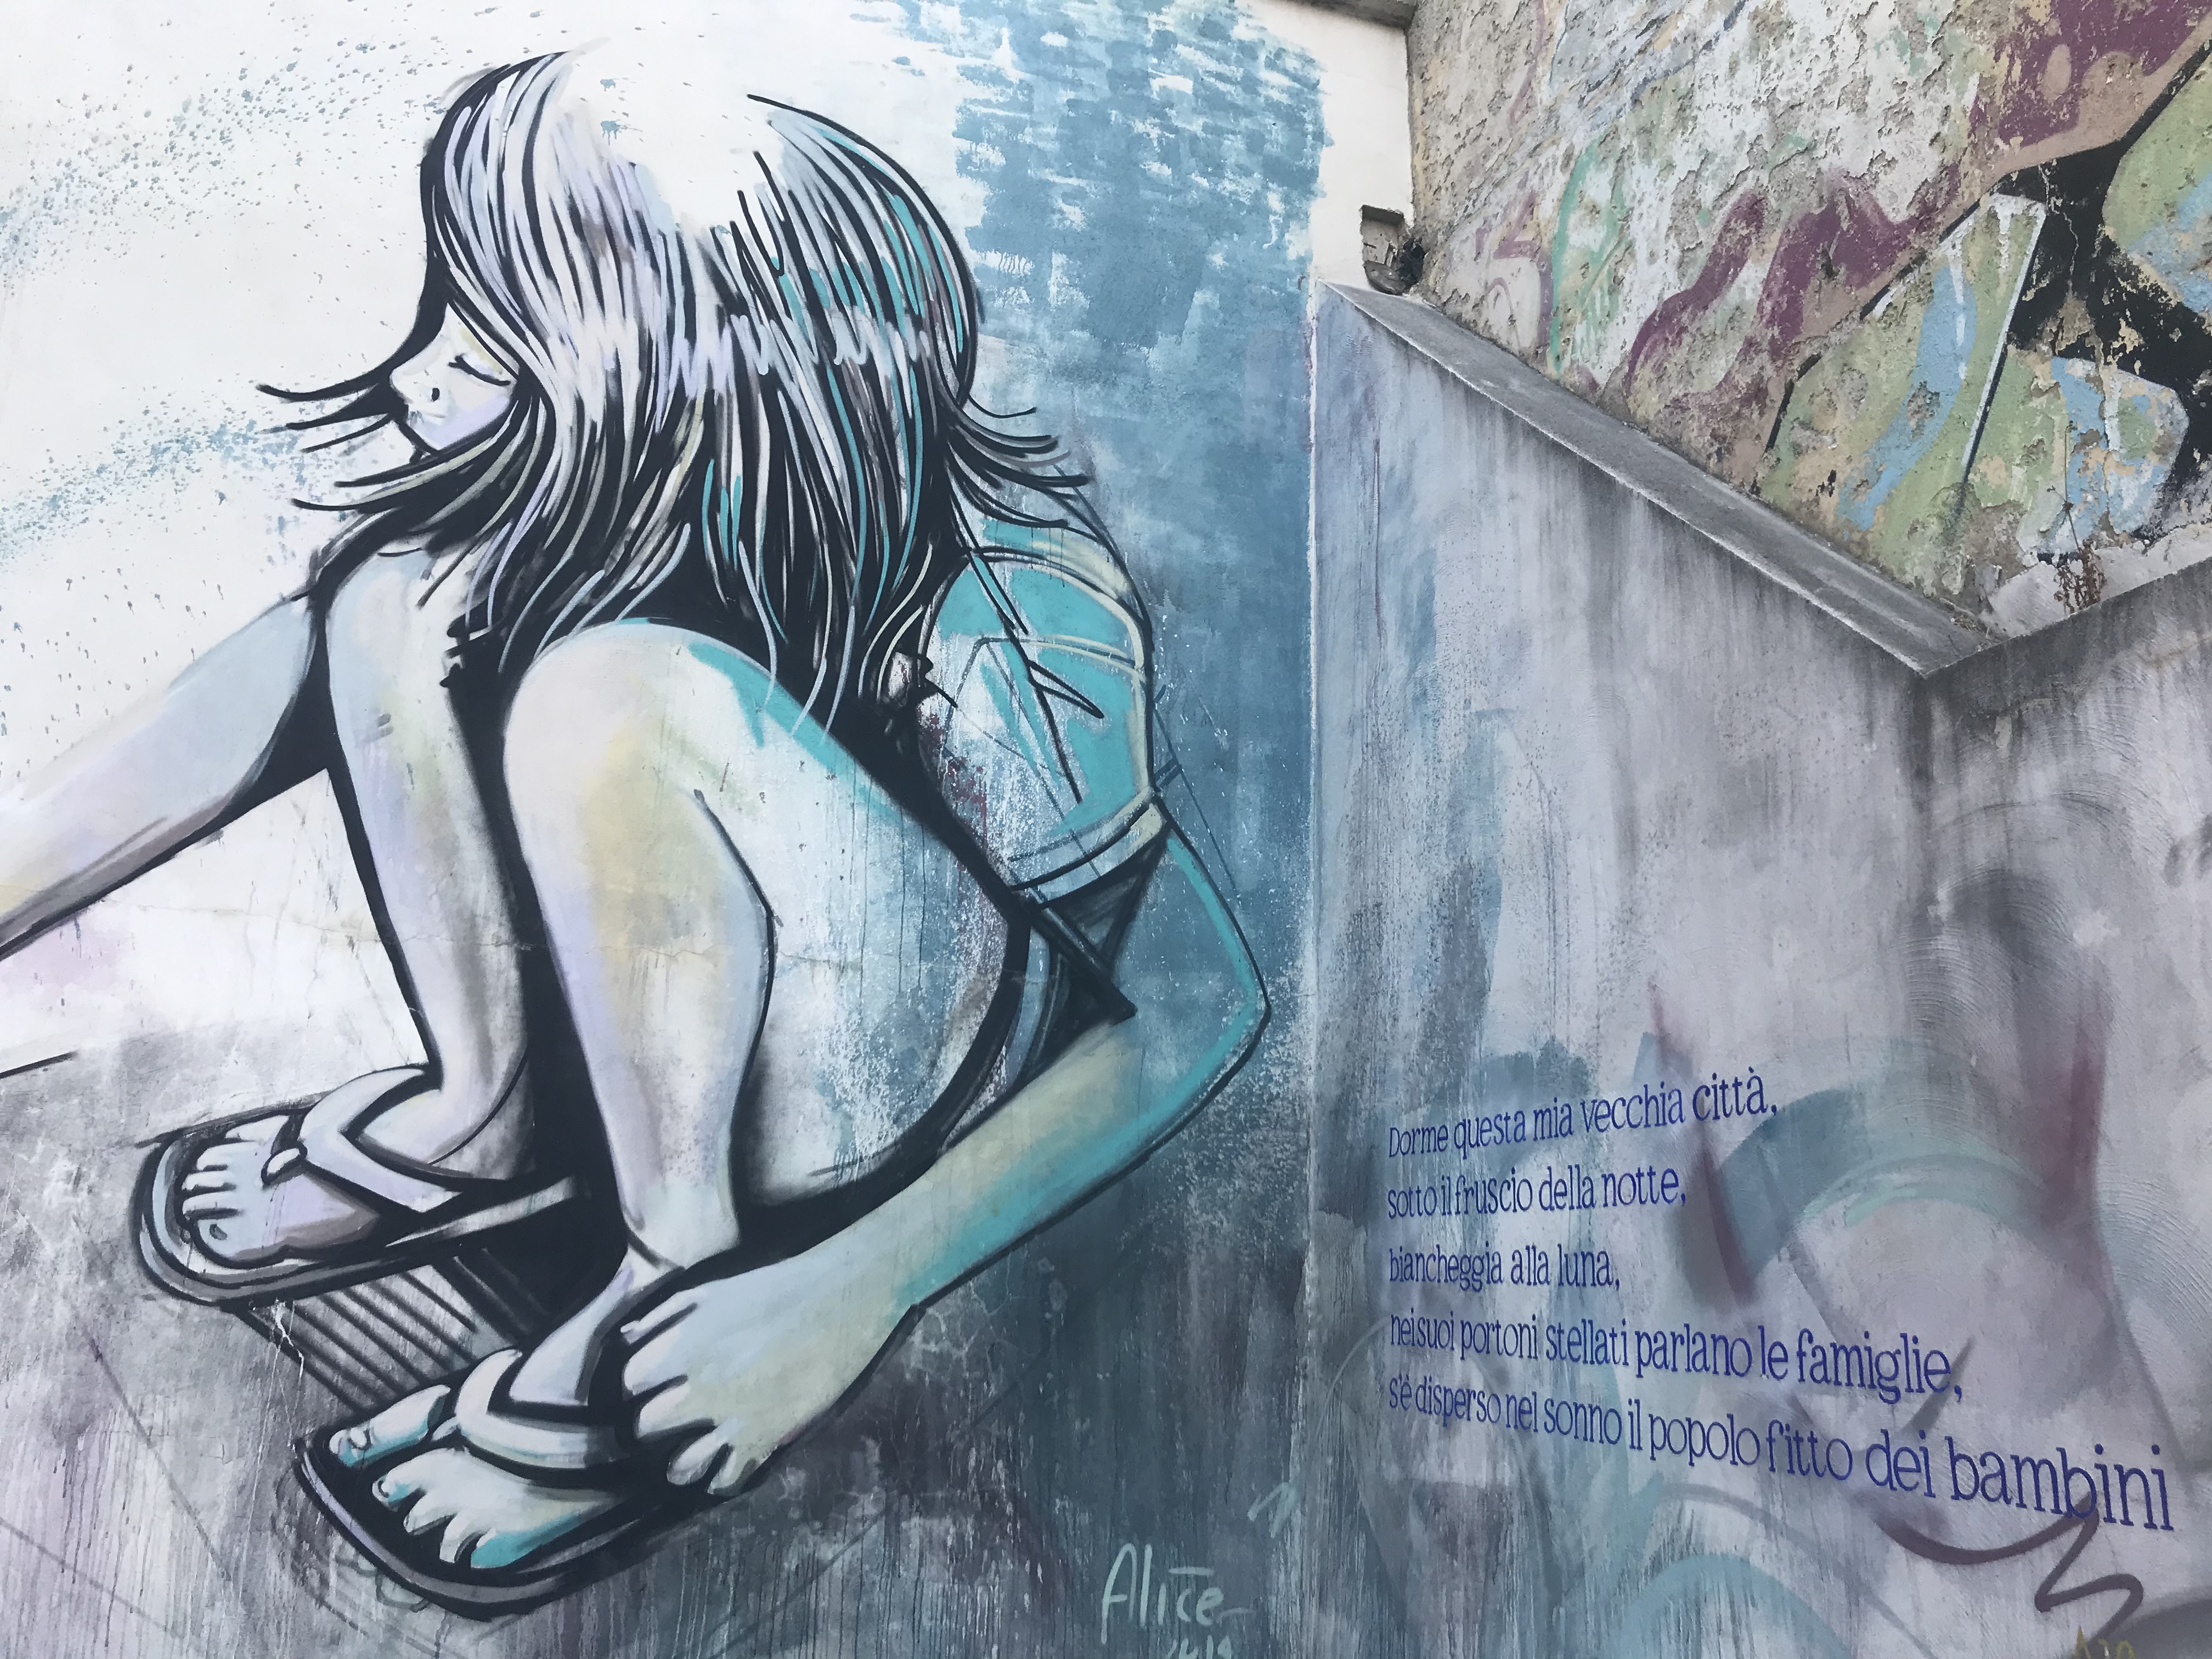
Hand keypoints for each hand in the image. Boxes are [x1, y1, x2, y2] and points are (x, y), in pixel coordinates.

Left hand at [619, 1237, 905, 1495]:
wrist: (842, 1299)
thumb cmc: (776, 1287)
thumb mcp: (711, 1290)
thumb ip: (663, 1315)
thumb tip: (625, 1340)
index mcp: (682, 1346)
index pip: (629, 1381)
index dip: (635, 1383)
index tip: (647, 1384)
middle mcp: (699, 1387)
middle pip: (645, 1427)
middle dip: (650, 1424)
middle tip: (666, 1418)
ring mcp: (732, 1418)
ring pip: (679, 1467)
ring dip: (678, 1463)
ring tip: (685, 1458)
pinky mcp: (766, 1438)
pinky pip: (727, 1478)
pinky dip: (720, 1477)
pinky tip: (724, 1465)